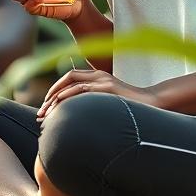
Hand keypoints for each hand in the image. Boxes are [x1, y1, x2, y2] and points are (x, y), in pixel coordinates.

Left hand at [37, 68, 156, 120]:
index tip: (45, 109)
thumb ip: (96, 104)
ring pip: (72, 84)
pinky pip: (83, 90)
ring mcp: (103, 80)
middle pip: (67, 79)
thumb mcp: (110, 104)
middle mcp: (98, 75)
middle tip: (40, 114)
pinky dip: (69, 97)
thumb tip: (80, 119)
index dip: (55, 92)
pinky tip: (60, 108)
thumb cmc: (132, 107)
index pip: (69, 79)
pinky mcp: (108, 88)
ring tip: (46, 115)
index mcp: (98, 77)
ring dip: (55, 99)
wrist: (154, 104)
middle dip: (50, 96)